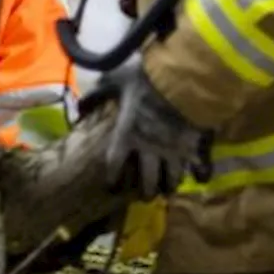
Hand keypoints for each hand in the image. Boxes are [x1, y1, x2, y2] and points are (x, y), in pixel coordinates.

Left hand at [79, 61, 211, 198]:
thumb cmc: (146, 78)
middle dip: (146, 192)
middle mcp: (148, 149)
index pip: (115, 166)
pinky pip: (193, 167)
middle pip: (147, 182)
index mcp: (127, 135)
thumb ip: (99, 93)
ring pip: (171, 179)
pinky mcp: (191, 144)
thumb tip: (79, 106)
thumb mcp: (116, 80)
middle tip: (145, 197)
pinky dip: (193, 174)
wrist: (182, 76)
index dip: (113, 180)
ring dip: (168, 187)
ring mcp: (172, 149)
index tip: (113, 186)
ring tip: (167, 191)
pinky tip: (193, 177)